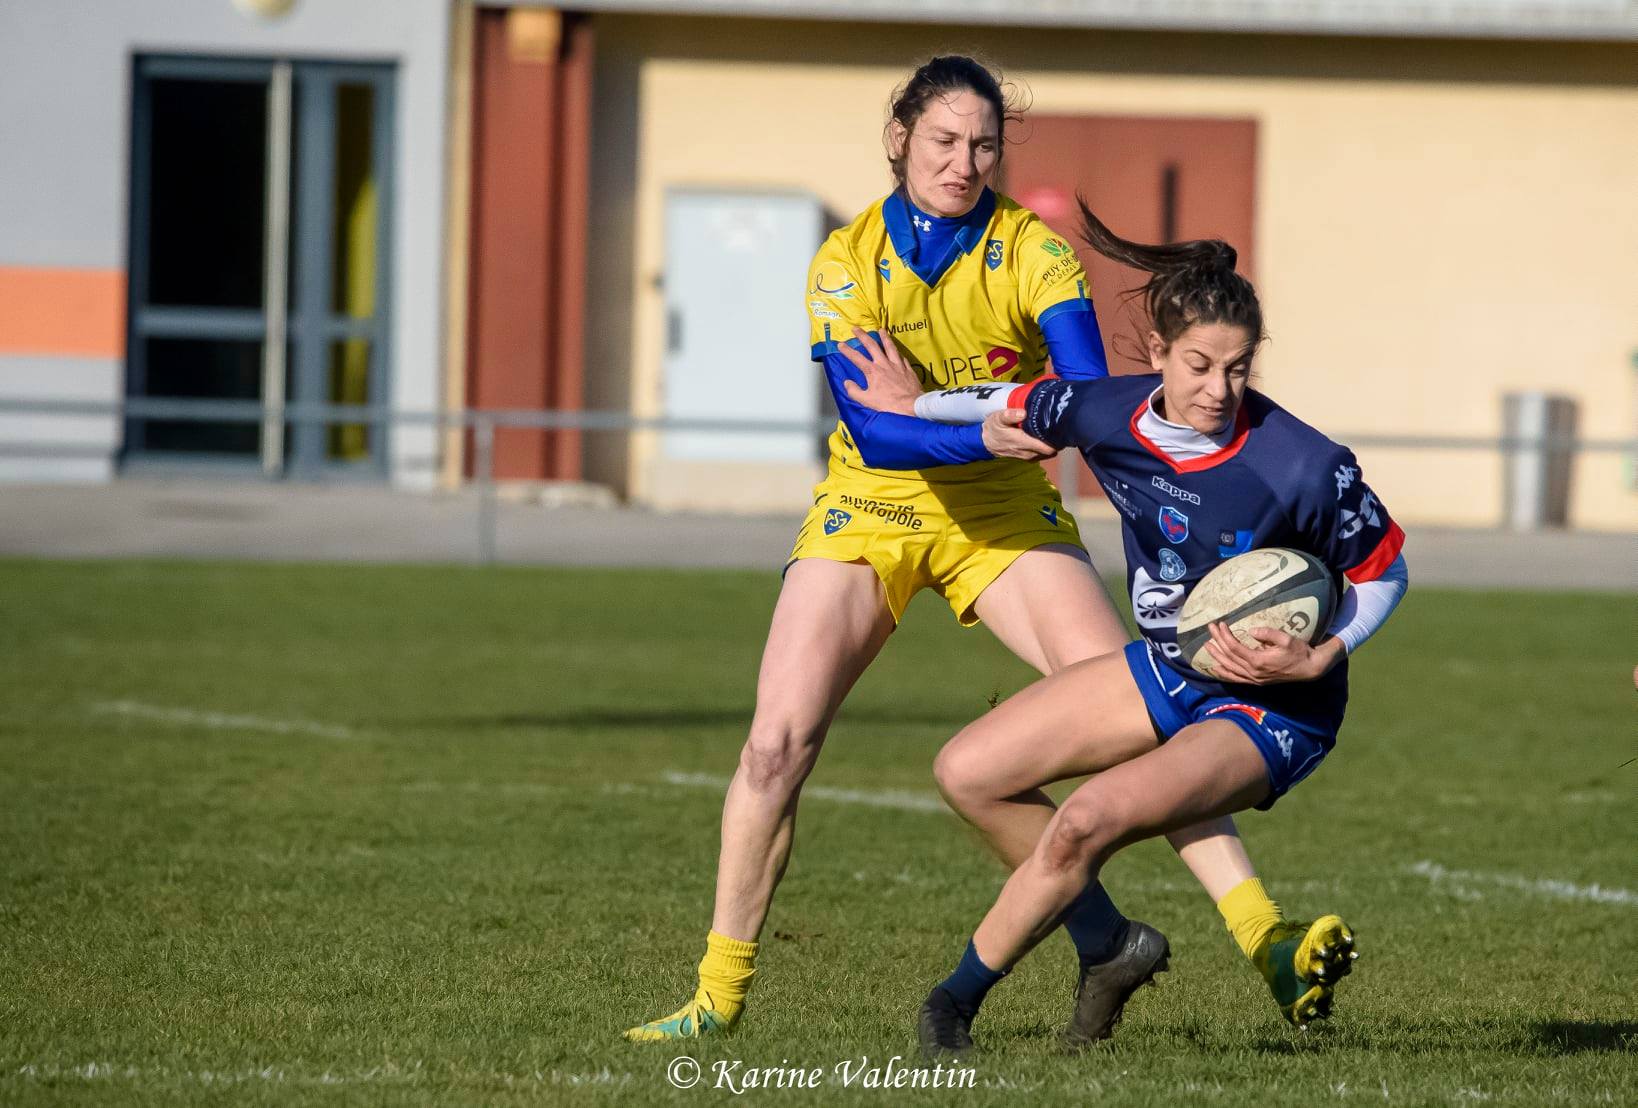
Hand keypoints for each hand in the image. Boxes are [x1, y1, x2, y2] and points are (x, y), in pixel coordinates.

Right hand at [839, 327, 919, 415]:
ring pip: (889, 346)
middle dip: (862, 336)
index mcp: (872, 371)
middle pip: (872, 345)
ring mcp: (897, 364)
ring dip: (884, 337)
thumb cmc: (888, 404)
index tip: (840, 344)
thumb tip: (847, 383)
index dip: (847, 350)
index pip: (856, 358)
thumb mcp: (867, 401)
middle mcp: (884, 364)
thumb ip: (854, 391)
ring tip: (881, 330)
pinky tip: (897, 350)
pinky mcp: (907, 368)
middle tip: (856, 328)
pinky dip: (897, 352)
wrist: (911, 405)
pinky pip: (901, 356)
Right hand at [981, 409, 1058, 460]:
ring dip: (1051, 444)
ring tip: (1052, 431)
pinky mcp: (1028, 458)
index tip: (1059, 427)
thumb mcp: (998, 418)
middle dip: (1056, 440)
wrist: (986, 441)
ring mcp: (1028, 457)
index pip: (1047, 447)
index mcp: (1022, 442)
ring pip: (1048, 454)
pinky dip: (1046, 448)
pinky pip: (1043, 455)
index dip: (1056, 438)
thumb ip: (1009, 415)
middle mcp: (1027, 453)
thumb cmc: (994, 427)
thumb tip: (1023, 413)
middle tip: (1058, 427)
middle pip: (1051, 450)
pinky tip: (1045, 438)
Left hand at [1203, 623, 1344, 684]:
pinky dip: (1224, 673)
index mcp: (1258, 661)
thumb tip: (1252, 630)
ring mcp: (1254, 679)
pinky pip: (1236, 679)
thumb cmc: (1299, 652)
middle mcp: (1253, 672)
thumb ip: (1269, 634)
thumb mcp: (1287, 639)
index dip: (1225, 635)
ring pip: (1229, 668)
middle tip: (1209, 629)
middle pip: (1229, 656)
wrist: (1309, 669)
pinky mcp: (1256, 681)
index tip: (1220, 624)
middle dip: (1218, 641)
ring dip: (1217, 656)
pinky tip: (1216, 668)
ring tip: (1207, 646)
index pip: (1234, 647)